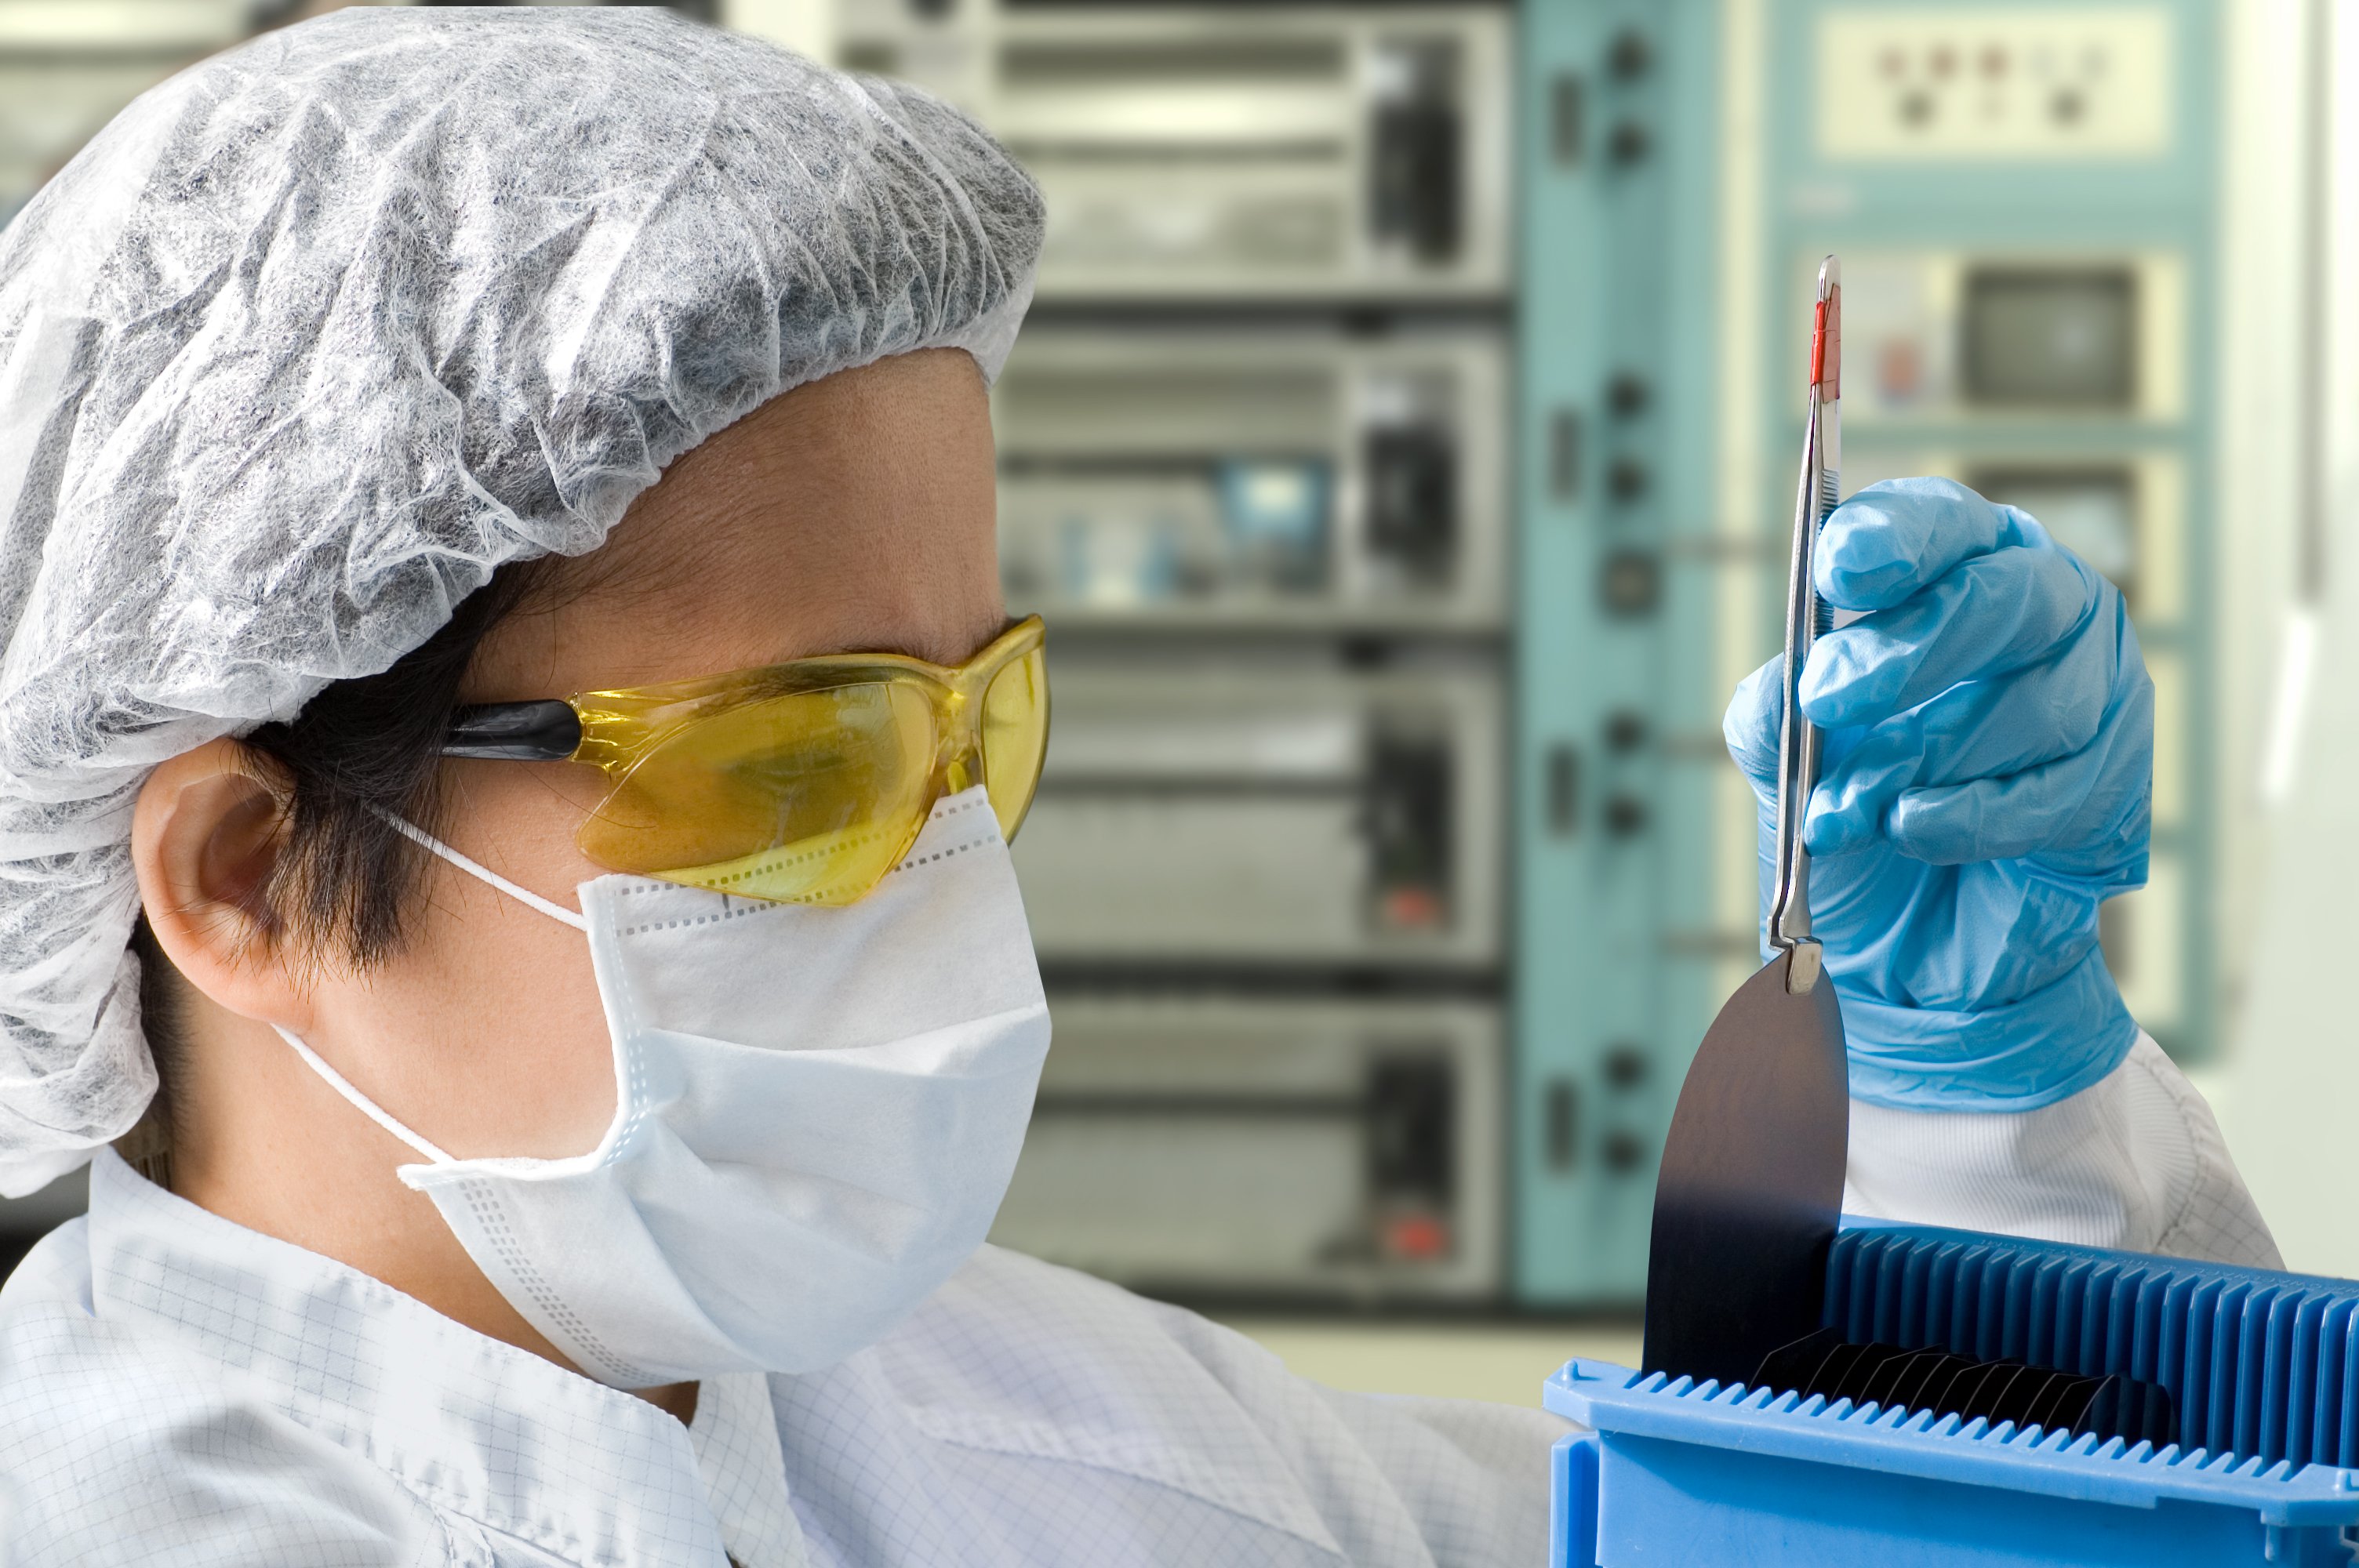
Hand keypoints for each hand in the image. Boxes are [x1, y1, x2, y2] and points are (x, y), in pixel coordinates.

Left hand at [1723, 477, 2149, 1109]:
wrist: (1899, 950)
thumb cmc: (1852, 824)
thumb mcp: (1789, 769)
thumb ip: (1775, 719)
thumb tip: (1785, 686)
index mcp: (1949, 575)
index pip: (1939, 524)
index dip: (1897, 539)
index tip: (1838, 572)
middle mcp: (2037, 613)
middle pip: (2006, 594)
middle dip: (1914, 649)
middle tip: (1827, 698)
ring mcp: (2092, 693)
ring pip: (2037, 703)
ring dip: (1925, 760)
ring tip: (1851, 811)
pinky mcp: (2117, 784)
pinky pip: (2060, 791)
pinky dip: (1973, 818)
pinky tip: (1915, 832)